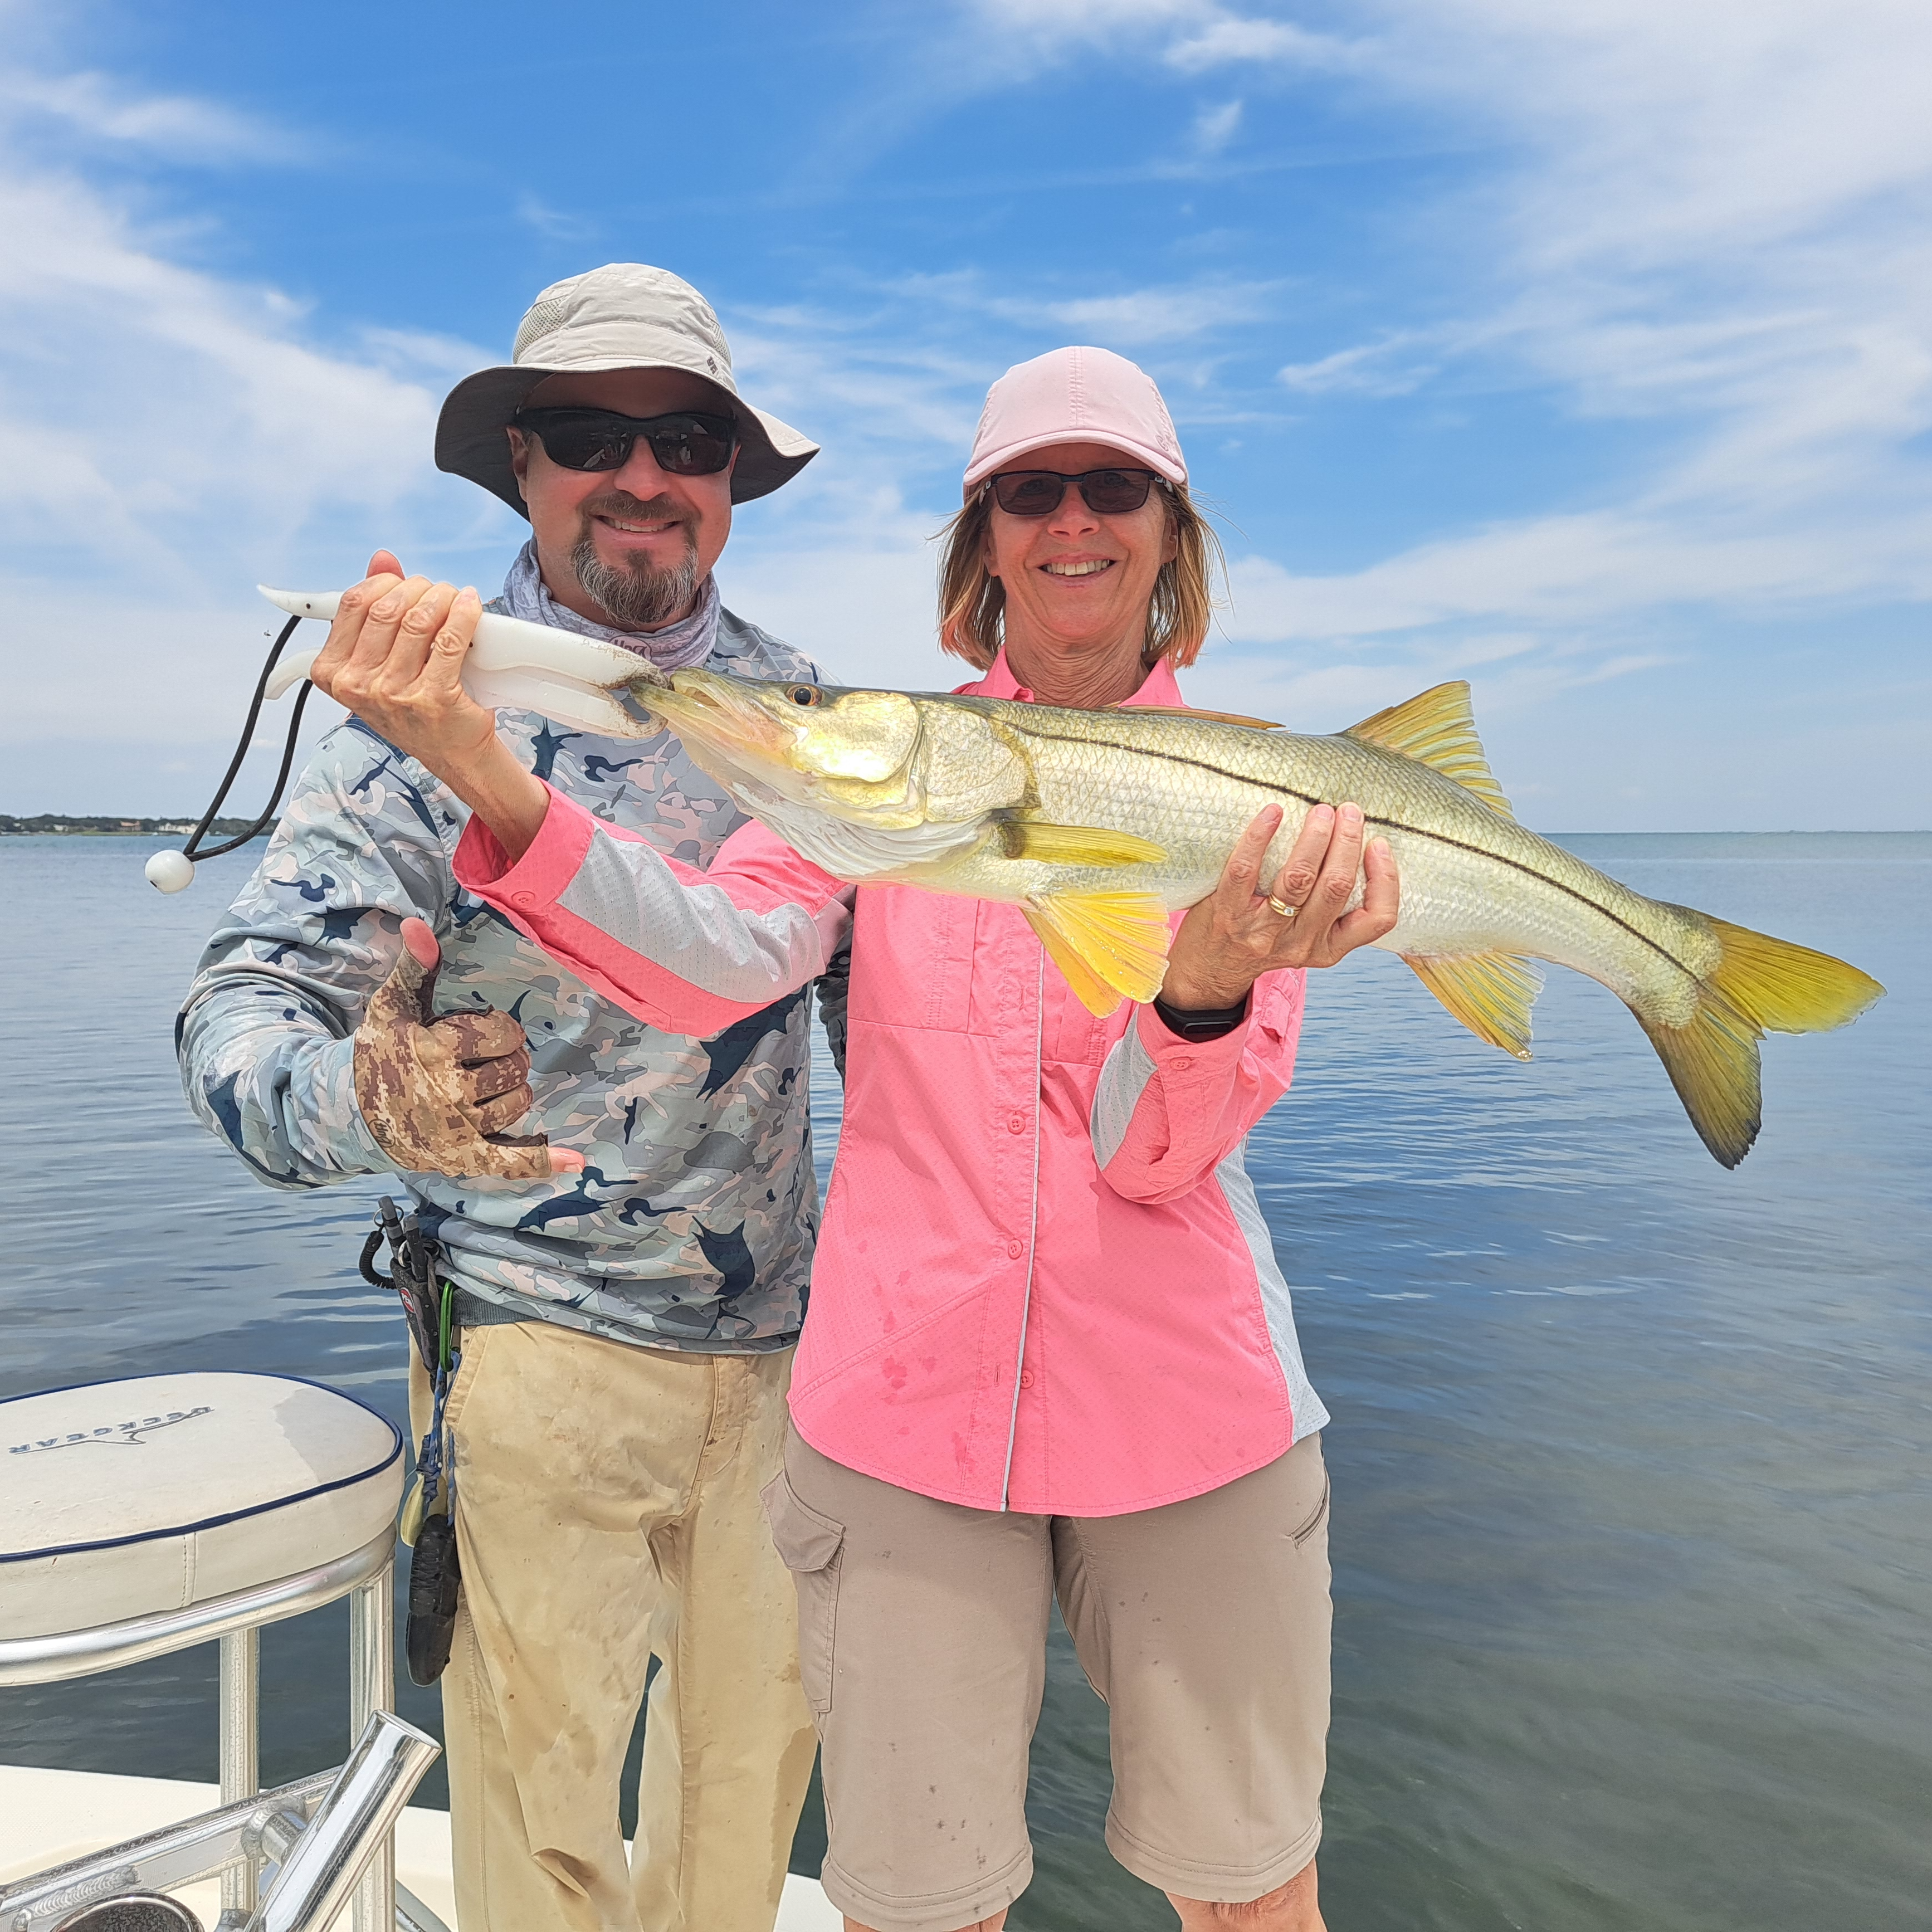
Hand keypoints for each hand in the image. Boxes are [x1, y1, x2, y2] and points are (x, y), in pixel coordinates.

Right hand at [308, 554, 499, 773]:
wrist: (450, 751)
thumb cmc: (413, 704)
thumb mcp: (379, 659)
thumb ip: (375, 608)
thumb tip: (382, 559)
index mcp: (333, 672)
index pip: (353, 603)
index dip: (384, 583)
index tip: (403, 583)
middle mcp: (359, 685)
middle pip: (388, 608)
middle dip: (418, 589)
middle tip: (435, 592)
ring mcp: (395, 694)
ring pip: (419, 620)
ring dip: (442, 598)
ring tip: (454, 598)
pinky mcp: (433, 698)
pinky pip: (450, 640)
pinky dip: (465, 615)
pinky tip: (470, 607)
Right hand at [353, 918, 584, 1179]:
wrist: (349, 1112)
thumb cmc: (379, 1053)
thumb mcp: (393, 1007)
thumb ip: (415, 968)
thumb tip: (419, 924)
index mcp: (433, 1050)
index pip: (502, 1032)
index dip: (498, 1028)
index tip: (476, 1031)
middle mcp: (448, 1092)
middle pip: (515, 1067)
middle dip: (506, 1058)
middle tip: (478, 1060)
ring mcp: (457, 1130)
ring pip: (518, 1103)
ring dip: (511, 1092)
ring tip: (481, 1085)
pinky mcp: (462, 1159)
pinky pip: (511, 1162)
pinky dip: (542, 1161)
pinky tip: (576, 1162)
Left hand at [1159, 803, 1398, 1010]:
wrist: (1210, 971)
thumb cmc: (1266, 941)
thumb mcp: (1309, 937)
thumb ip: (1332, 907)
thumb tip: (1359, 844)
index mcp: (1329, 948)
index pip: (1377, 919)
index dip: (1385, 878)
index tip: (1379, 844)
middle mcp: (1301, 943)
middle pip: (1336, 887)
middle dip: (1347, 842)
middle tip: (1349, 811)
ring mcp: (1263, 931)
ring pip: (1298, 879)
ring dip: (1314, 838)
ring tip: (1322, 811)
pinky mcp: (1229, 914)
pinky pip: (1245, 870)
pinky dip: (1260, 836)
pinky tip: (1272, 812)